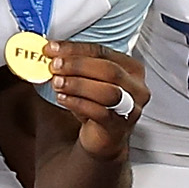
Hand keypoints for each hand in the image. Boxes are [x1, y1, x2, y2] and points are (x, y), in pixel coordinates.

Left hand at [47, 40, 148, 158]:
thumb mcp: (89, 80)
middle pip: (109, 69)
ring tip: (57, 83)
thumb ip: (76, 65)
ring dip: (78, 84)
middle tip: (55, 65)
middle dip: (78, 65)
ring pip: (107, 92)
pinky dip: (78, 103)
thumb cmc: (97, 105)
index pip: (102, 52)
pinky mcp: (119, 126)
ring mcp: (131, 108)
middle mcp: (136, 87)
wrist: (103, 138)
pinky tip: (63, 98)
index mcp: (131, 68)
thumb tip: (52, 53)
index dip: (75, 49)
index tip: (52, 49)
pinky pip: (100, 112)